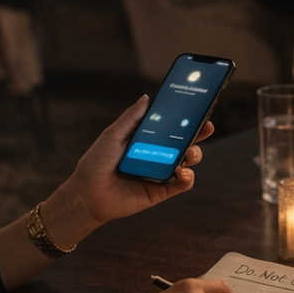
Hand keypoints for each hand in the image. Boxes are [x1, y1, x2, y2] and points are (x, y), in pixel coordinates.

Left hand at [53, 96, 214, 234]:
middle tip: (206, 126)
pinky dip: (188, 176)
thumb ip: (131, 118)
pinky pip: (183, 183)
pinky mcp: (162, 190)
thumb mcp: (112, 136)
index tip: (197, 107)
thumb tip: (147, 97)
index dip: (185, 117)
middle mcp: (157, 154)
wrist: (87, 195)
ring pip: (188, 161)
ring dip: (195, 154)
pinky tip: (181, 171)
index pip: (170, 125)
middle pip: (185, 141)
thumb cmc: (96, 163)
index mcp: (147, 138)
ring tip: (189, 152)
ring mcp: (161, 172)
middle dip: (199, 133)